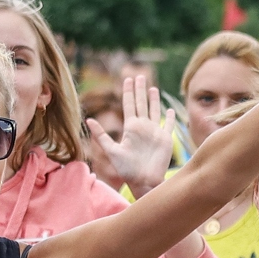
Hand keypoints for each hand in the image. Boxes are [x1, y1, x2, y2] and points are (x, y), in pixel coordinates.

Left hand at [87, 71, 174, 196]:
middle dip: (140, 90)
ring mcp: (155, 132)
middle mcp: (142, 127)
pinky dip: (170, 117)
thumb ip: (101, 135)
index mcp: (131, 128)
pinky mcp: (166, 139)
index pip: (129, 104)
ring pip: (154, 111)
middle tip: (139, 75)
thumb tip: (88, 120)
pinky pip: (169, 125)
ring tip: (152, 88)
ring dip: (153, 100)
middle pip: (141, 103)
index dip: (128, 91)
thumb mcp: (111, 151)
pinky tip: (170, 110)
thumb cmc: (127, 169)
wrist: (144, 181)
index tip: (127, 79)